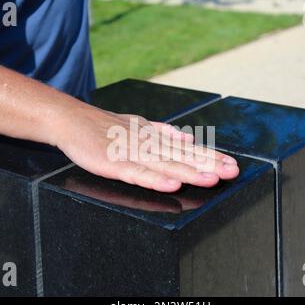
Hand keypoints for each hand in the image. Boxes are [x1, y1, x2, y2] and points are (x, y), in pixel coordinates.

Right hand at [54, 103, 238, 192]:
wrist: (71, 119)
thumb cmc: (104, 125)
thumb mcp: (137, 124)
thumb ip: (162, 131)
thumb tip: (187, 137)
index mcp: (154, 136)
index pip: (187, 148)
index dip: (210, 156)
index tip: (231, 163)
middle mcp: (147, 144)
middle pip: (182, 157)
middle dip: (209, 165)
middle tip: (233, 172)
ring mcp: (131, 154)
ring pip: (164, 165)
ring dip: (189, 173)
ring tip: (211, 179)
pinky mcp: (114, 164)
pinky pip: (137, 174)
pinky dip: (155, 179)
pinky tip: (171, 185)